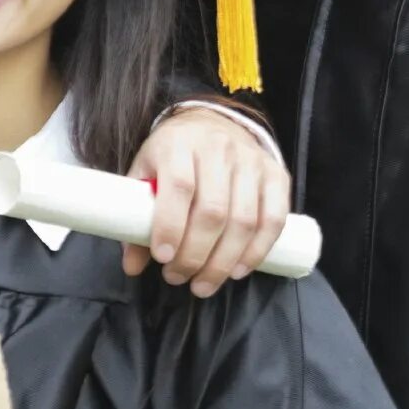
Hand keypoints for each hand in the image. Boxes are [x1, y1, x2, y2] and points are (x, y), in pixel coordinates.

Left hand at [123, 109, 290, 296]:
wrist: (213, 125)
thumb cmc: (173, 156)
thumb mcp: (145, 174)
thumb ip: (136, 217)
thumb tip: (133, 267)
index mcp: (179, 144)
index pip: (179, 186)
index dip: (170, 226)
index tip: (162, 258)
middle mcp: (218, 149)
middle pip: (213, 210)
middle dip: (195, 254)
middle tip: (179, 277)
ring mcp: (251, 161)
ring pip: (244, 220)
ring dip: (223, 261)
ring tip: (204, 283)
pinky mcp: (276, 176)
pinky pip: (274, 220)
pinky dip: (257, 251)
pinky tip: (238, 270)